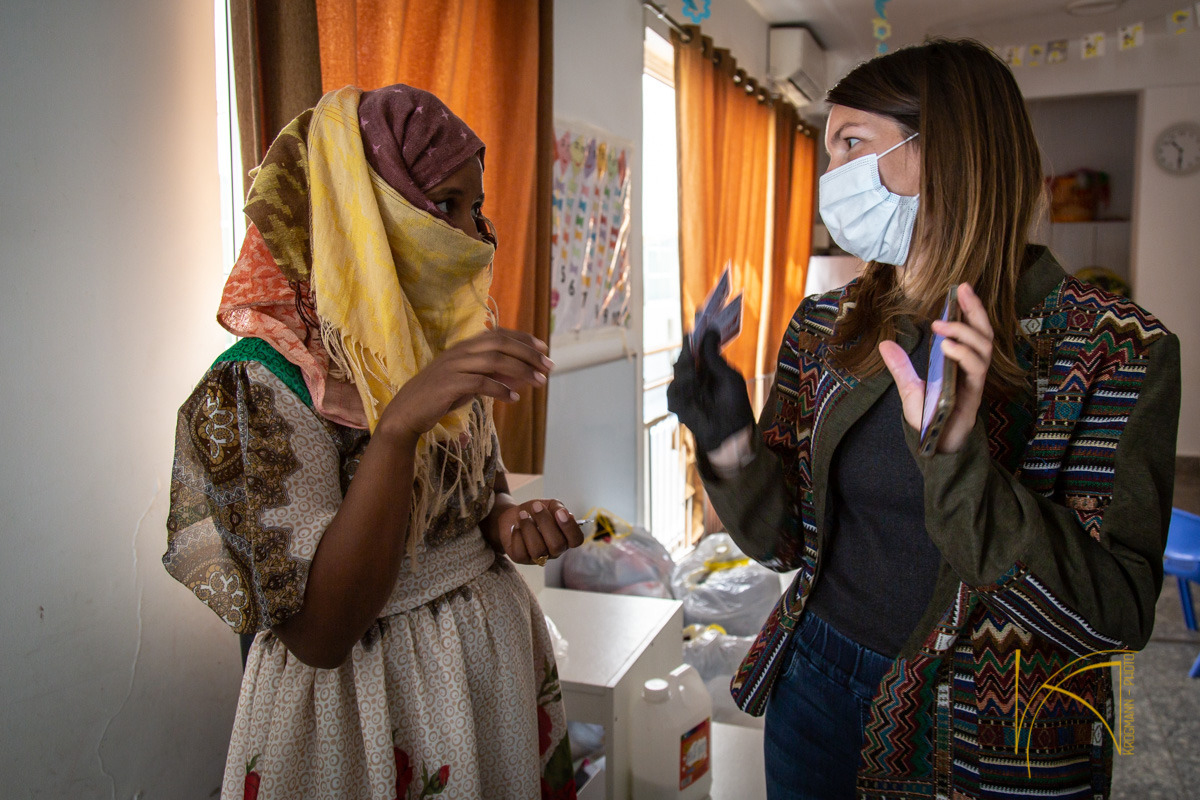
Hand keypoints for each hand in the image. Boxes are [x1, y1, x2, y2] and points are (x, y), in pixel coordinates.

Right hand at [375, 328, 551, 440]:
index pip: (498, 334)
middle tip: (549, 366)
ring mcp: (453, 367)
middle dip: (528, 354)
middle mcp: (460, 352)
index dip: (523, 339)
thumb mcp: (469, 382)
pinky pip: (480, 383)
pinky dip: (500, 389)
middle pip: (500, 344)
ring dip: (521, 371)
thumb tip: (521, 375)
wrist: (408, 412)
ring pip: (494, 361)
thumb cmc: (440, 396)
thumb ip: (492, 375)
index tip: (544, 348)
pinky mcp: (449, 384)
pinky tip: (514, 398)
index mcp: (464, 347)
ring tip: (539, 382)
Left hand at [491, 499, 584, 564]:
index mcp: (566, 537)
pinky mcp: (522, 559)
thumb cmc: (536, 511)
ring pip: (538, 550)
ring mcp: (539, 557)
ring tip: (522, 514)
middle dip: (545, 523)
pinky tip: (516, 526)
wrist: (515, 514)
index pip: (576, 540)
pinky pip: (521, 552)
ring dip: (528, 528)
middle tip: (535, 506)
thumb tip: (563, 513)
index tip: (560, 512)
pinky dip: (517, 535)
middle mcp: (555, 550)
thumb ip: (559, 508)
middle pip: (557, 545)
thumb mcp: (550, 505)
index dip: (570, 528)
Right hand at [666, 330, 754, 452]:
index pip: (696, 349)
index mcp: (709, 368)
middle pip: (683, 360)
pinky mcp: (680, 406)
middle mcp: (696, 377)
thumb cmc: (735, 404)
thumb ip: (715, 357)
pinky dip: (680, 396)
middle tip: (693, 362)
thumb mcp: (729, 377)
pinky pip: (672, 395)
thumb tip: (711, 331)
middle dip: (687, 359)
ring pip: (677, 376)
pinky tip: (691, 400)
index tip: (691, 332)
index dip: (691, 340)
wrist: (731, 433)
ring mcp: (687, 392)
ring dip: (686, 378)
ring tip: (695, 385)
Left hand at [879, 282, 993, 452]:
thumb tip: (885, 343)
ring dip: (964, 333)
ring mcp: (974, 381)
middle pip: (984, 333)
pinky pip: (976, 371)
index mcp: (960, 363)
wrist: (934, 446)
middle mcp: (972, 369)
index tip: (961, 289)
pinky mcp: (973, 395)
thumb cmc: (928, 418)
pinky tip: (948, 348)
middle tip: (963, 291)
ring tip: (942, 326)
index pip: (972, 330)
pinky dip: (963, 356)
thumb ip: (901, 367)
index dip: (970, 309)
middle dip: (976, 310)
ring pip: (984, 349)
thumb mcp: (910, 388)